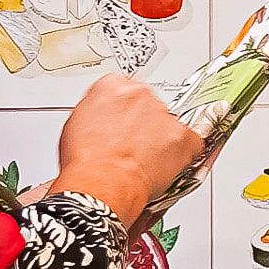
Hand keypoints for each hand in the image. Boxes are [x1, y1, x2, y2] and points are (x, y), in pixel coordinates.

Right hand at [49, 69, 205, 223]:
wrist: (100, 182)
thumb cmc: (85, 161)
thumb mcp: (75, 125)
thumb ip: (96, 113)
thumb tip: (102, 120)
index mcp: (112, 86)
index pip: (124, 90)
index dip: (122, 112)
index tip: (121, 126)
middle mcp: (141, 94)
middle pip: (148, 106)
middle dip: (142, 125)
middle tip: (131, 147)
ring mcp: (165, 115)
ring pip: (168, 125)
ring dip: (161, 140)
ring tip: (143, 162)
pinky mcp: (184, 136)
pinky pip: (192, 142)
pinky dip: (184, 154)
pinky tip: (166, 166)